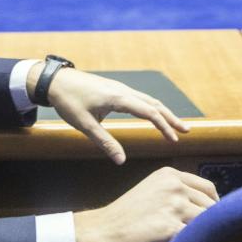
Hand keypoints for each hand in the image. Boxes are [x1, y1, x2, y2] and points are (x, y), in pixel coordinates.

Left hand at [28, 65, 189, 163]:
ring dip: (163, 112)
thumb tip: (121, 161)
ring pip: (148, 99)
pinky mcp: (115, 89)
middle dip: (171, 118)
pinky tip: (153, 115)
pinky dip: (152, 107)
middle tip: (187, 131)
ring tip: (175, 125)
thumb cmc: (69, 101)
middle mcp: (123, 90)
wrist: (55, 81)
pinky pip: (139, 98)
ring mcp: (120, 88)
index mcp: (119, 98)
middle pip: (154, 104)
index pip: (149, 112)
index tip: (174, 141)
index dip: (164, 127)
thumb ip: (105, 142)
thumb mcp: (85, 125)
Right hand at [74, 167, 217, 241]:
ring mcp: (174, 206)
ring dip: (203, 236)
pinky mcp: (172, 229)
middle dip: (210, 223)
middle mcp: (174, 186)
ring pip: (209, 224)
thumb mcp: (151, 192)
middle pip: (212, 207)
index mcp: (169, 175)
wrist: (101, 233)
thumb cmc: (125, 218)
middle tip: (199, 237)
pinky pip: (198, 239)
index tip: (210, 220)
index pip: (208, 188)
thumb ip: (176, 194)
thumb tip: (209, 209)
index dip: (213, 206)